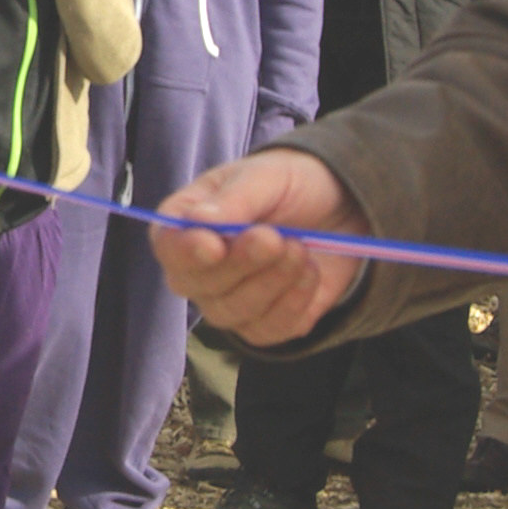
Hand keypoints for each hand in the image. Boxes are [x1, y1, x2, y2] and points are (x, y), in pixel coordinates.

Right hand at [150, 147, 366, 345]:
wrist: (338, 210)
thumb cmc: (290, 185)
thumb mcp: (267, 177)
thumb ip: (234, 200)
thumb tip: (196, 221)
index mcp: (187, 224)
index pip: (169, 247)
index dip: (187, 251)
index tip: (216, 245)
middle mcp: (198, 270)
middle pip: (199, 285)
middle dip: (242, 263)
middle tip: (276, 237)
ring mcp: (227, 302)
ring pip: (234, 311)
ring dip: (272, 281)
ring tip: (301, 248)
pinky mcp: (263, 325)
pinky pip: (269, 331)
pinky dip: (294, 302)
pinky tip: (310, 272)